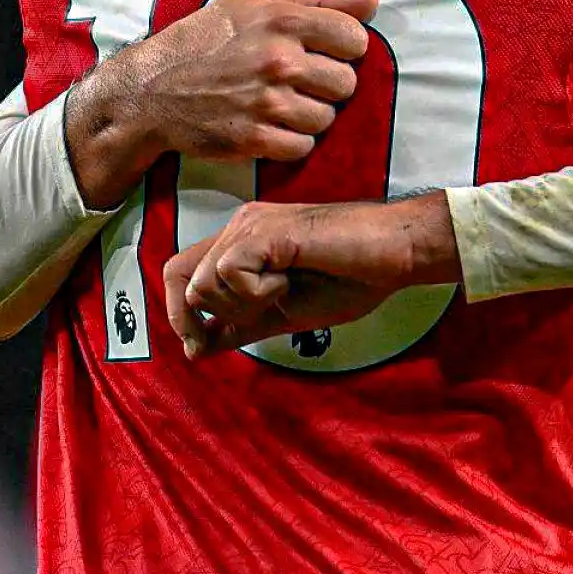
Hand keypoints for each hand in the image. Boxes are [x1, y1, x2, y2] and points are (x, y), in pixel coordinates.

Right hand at [61, 0, 376, 206]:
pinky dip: (291, 141)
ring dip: (311, 115)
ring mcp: (266, 103)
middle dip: (328, 84)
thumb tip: (374, 2)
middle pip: (346, 83)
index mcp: (282, 20)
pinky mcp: (254, 139)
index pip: (355, 39)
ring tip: (281, 103)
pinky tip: (270, 126)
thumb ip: (319, 1)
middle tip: (299, 81)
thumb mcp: (255, 5)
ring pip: (327, 119)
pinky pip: (303, 147)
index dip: (344, 48)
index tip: (324, 52)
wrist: (149, 90)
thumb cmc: (205, 40)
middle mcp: (278, 60)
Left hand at [161, 193, 459, 358]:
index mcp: (242, 242)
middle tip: (257, 316)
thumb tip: (198, 348)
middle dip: (208, 314)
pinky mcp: (266, 231)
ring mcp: (251, 225)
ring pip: (204, 282)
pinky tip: (289, 283)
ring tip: (284, 292)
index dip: (177, 312)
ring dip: (242, 304)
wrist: (395, 254)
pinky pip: (230, 273)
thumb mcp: (284, 313)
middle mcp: (240, 226)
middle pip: (179, 277)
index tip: (198, 346)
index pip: (179, 271)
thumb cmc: (352, 278)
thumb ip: (241, 326)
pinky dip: (257, 293)